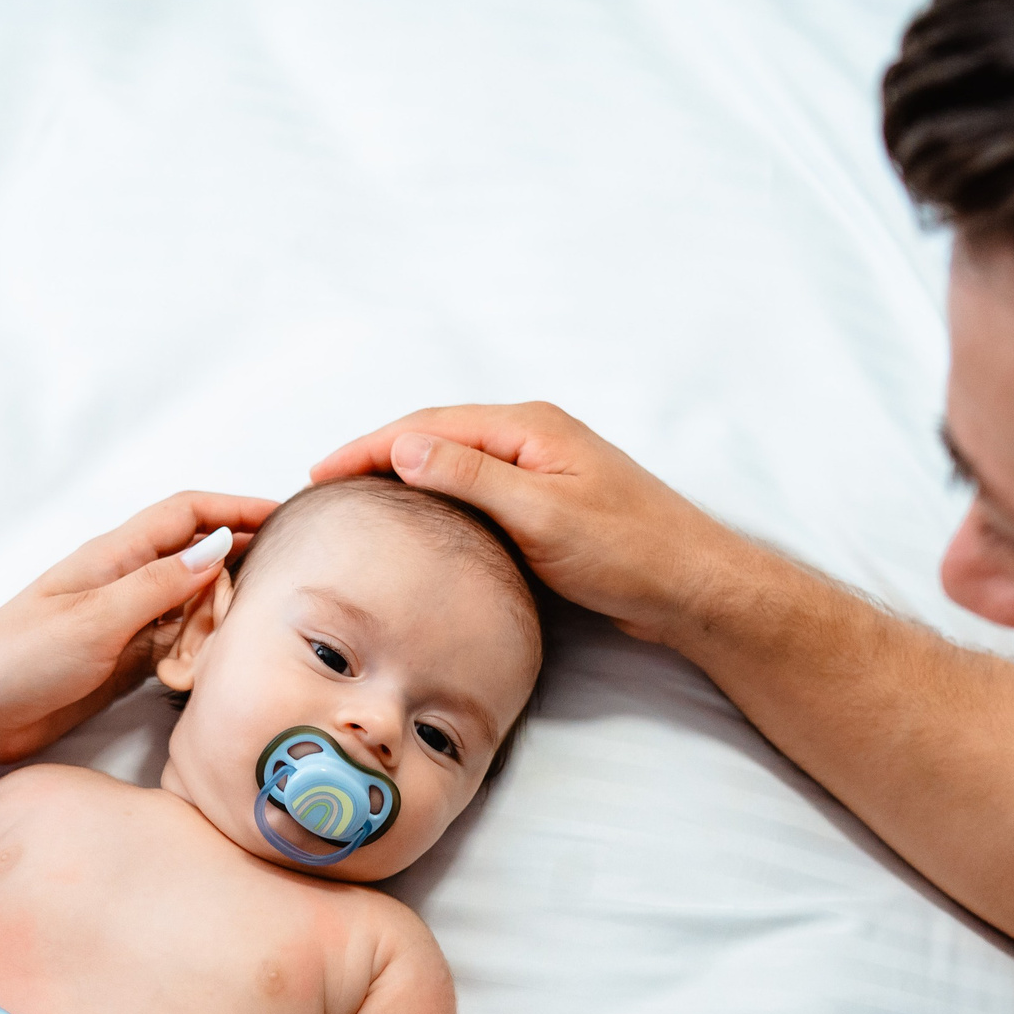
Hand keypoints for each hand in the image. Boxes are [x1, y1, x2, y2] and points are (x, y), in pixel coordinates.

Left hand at [0, 490, 278, 765]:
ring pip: (193, 604)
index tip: (288, 516)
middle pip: (199, 556)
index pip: (188, 514)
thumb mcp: (95, 619)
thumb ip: (160, 584)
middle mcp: (123, 582)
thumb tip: (221, 544)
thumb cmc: (15, 660)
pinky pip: (177, 645)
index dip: (239, 506)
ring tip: (265, 630)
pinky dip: (202, 651)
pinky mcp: (121, 662)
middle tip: (288, 588)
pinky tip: (222, 666)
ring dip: (226, 614)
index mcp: (113, 556)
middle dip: (243, 564)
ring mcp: (123, 623)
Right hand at [312, 403, 715, 647]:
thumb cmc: (630, 552)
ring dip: (405, 476)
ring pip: (454, 464)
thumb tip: (403, 447)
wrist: (693, 588)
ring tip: (358, 502)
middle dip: (377, 456)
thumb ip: (472, 477)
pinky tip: (418, 524)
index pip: (427, 426)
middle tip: (325, 487)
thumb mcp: (542, 515)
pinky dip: (437, 499)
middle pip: (435, 437)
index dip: (368, 447)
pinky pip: (476, 491)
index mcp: (528, 428)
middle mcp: (532, 439)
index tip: (320, 474)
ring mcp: (540, 471)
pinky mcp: (547, 505)